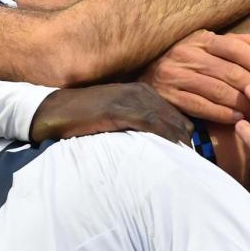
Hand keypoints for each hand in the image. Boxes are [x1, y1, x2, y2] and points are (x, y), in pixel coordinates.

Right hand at [29, 83, 191, 144]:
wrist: (53, 110)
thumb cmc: (82, 115)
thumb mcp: (113, 112)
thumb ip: (133, 120)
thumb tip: (150, 141)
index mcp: (139, 90)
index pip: (172, 111)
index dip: (183, 131)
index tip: (191, 151)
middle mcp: (138, 91)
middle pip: (173, 115)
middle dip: (185, 137)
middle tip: (195, 160)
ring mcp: (127, 99)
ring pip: (164, 119)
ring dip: (179, 139)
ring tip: (189, 158)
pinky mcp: (117, 109)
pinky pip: (148, 122)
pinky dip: (163, 135)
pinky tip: (172, 148)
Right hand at [140, 31, 249, 123]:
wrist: (143, 77)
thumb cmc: (182, 61)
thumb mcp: (202, 45)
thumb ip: (229, 42)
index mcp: (200, 39)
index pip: (236, 48)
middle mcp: (188, 54)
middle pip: (231, 72)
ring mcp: (177, 76)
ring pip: (219, 91)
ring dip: (244, 104)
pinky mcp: (171, 96)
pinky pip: (202, 106)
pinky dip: (222, 113)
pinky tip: (237, 118)